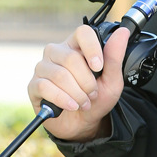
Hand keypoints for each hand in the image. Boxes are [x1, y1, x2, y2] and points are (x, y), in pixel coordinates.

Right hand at [27, 23, 129, 141]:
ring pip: (59, 75)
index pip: (83, 32)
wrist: (84, 123)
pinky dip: (62, 99)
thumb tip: (122, 32)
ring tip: (84, 103)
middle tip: (93, 93)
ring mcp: (43, 68)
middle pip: (71, 58)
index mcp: (77, 46)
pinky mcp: (34, 85)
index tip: (98, 67)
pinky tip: (71, 106)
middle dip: (87, 82)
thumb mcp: (112, 80)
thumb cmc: (96, 98)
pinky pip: (45, 87)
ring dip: (77, 93)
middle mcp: (57, 52)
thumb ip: (115, 57)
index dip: (92, 48)